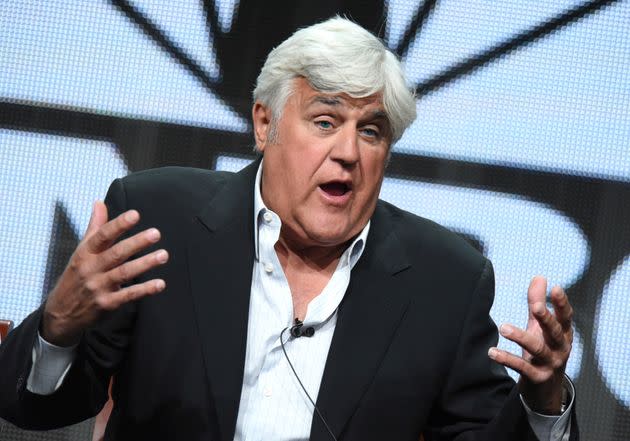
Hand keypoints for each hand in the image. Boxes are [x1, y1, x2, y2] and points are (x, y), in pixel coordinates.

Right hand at [42, 201, 167, 346]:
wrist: (61, 314)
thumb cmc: (76, 277)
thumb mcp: (81, 252)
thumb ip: (94, 228)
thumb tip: (99, 203)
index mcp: (85, 253)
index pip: (102, 236)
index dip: (118, 225)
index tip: (135, 214)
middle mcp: (91, 268)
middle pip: (116, 253)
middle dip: (136, 243)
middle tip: (156, 234)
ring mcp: (99, 287)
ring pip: (124, 273)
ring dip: (145, 264)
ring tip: (163, 255)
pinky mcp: (107, 304)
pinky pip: (128, 295)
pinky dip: (145, 290)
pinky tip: (160, 283)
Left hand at [488, 276, 572, 413]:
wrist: (546, 390)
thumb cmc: (543, 351)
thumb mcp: (540, 327)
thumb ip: (538, 303)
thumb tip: (540, 276)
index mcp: (563, 334)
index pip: (566, 317)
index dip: (562, 303)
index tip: (555, 288)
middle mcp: (560, 348)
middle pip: (555, 332)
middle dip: (546, 319)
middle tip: (535, 306)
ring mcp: (550, 364)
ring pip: (537, 348)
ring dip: (520, 337)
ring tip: (503, 328)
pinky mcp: (537, 377)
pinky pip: (522, 367)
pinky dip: (507, 359)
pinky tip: (492, 352)